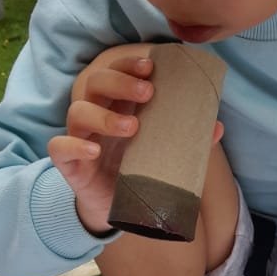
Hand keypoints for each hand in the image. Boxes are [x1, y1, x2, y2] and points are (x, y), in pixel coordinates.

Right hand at [47, 43, 224, 234]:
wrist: (120, 211)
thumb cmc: (141, 172)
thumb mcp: (165, 153)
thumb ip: (186, 138)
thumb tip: (217, 126)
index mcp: (118, 106)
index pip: (116, 71)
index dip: (129, 64)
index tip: (152, 66)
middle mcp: (96, 116)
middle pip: (95, 83)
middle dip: (120, 81)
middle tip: (148, 92)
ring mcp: (80, 138)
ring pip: (77, 111)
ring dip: (104, 115)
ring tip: (132, 127)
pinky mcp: (69, 165)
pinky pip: (59, 148)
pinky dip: (74, 146)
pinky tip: (95, 151)